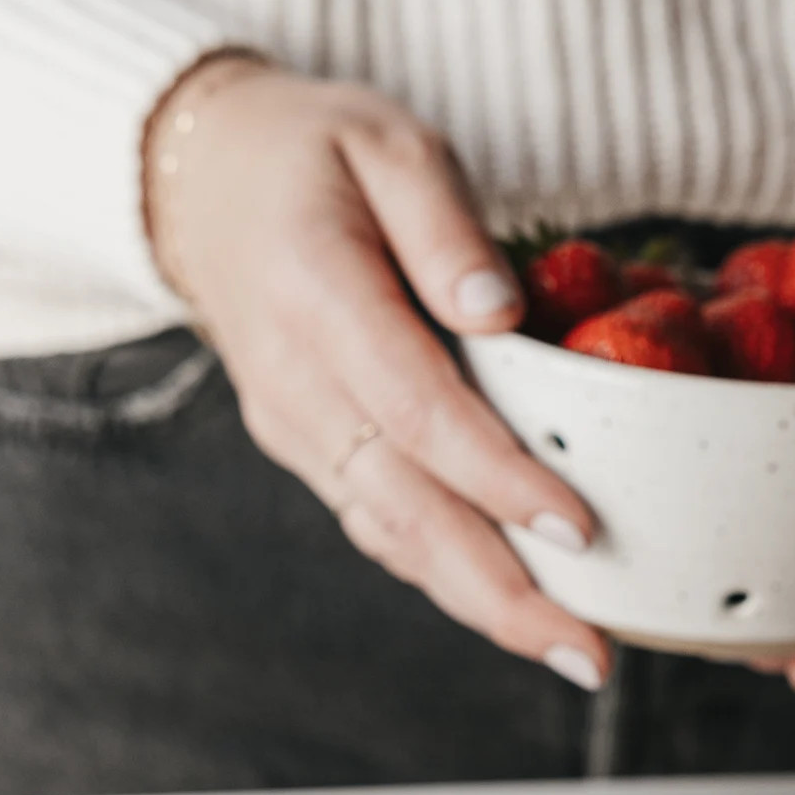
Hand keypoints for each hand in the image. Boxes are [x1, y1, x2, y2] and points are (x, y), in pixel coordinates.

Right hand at [146, 57, 607, 689]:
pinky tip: (513, 610)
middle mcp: (295, 383)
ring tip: (572, 650)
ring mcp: (294, 429)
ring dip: (480, 603)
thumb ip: (443, 225)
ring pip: (390, 534)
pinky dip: (443, 573)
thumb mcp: (386, 142)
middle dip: (502, 590)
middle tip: (592, 652)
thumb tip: (500, 314)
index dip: (499, 478)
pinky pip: (377, 523)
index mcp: (317, 298)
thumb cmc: (314, 155)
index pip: (418, 409)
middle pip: (405, 507)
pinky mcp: (307, 450)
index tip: (579, 527)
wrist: (202, 185)